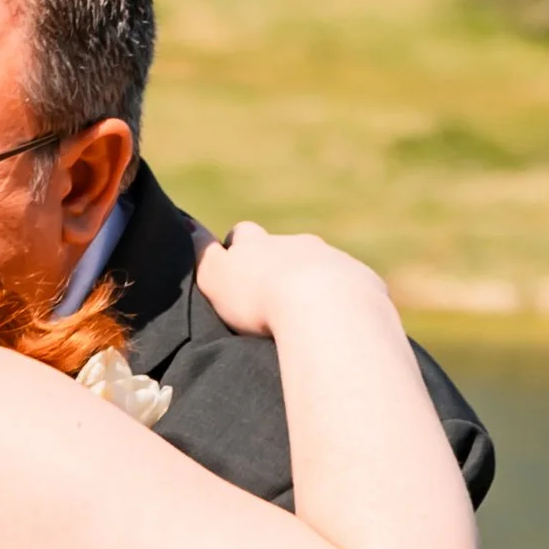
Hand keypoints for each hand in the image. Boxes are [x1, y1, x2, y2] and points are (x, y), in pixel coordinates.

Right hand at [195, 220, 386, 337]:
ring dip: (312, 283)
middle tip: (270, 296)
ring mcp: (333, 258)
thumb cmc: (260, 296)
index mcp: (260, 245)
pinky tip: (336, 324)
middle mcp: (297, 244)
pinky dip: (342, 300)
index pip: (243, 235)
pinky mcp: (361, 280)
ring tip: (305, 316)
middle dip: (278, 265)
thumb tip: (186, 224)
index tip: (234, 265)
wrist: (324, 306)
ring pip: (320, 265)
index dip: (237, 248)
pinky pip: (351, 287)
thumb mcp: (217, 277)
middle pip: (285, 248)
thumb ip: (202, 254)